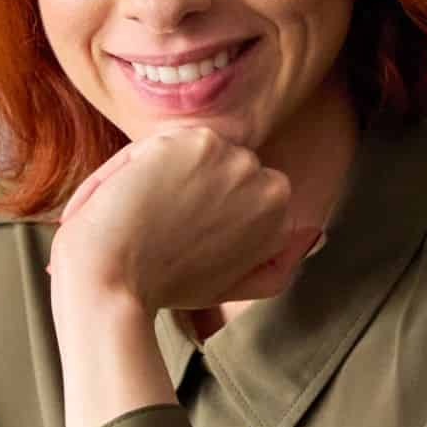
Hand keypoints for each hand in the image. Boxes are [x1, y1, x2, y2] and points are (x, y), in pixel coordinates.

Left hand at [51, 128, 320, 313]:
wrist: (113, 282)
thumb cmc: (164, 286)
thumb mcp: (233, 285)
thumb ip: (278, 264)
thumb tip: (314, 233)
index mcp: (281, 211)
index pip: (238, 187)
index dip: (202, 208)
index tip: (180, 238)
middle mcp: (268, 181)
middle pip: (218, 166)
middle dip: (187, 188)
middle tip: (160, 229)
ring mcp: (234, 158)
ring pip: (188, 152)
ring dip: (162, 174)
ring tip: (144, 216)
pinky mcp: (196, 140)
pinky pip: (162, 142)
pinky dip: (137, 164)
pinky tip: (132, 198)